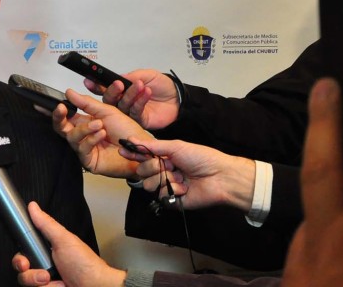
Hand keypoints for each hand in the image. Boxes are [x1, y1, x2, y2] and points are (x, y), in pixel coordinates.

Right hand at [11, 201, 125, 286]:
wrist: (94, 286)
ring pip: (25, 279)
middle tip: (27, 266)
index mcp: (47, 250)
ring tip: (48, 278)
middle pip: (20, 266)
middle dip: (22, 266)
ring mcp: (45, 281)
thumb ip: (46, 224)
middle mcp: (44, 266)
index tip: (22, 257)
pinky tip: (54, 285)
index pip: (25, 251)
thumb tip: (33, 207)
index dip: (20, 254)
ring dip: (33, 278)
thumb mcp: (63, 239)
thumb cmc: (84, 263)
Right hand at [53, 89, 151, 177]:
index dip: (60, 112)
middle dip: (60, 118)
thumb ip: (87, 103)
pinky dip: (91, 139)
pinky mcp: (90, 161)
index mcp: (86, 122)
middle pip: (62, 129)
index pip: (67, 117)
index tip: (60, 104)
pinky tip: (101, 134)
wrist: (140, 147)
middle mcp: (84, 136)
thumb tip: (69, 93)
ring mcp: (85, 149)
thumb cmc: (127, 131)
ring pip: (72, 137)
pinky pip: (82, 149)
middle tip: (62, 109)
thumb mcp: (107, 111)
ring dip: (84, 128)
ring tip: (99, 124)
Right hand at [91, 69, 179, 129]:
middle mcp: (123, 102)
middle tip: (118, 84)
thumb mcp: (146, 75)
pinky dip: (140, 101)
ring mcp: (130, 113)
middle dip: (112, 92)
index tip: (89, 81)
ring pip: (122, 106)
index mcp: (122, 90)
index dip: (96, 86)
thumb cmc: (162, 85)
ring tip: (139, 85)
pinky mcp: (139, 121)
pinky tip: (147, 92)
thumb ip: (131, 76)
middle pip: (110, 100)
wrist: (178, 98)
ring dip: (130, 95)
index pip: (105, 89)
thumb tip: (117, 77)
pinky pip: (135, 112)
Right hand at [124, 138, 256, 211]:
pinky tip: (184, 187)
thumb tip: (133, 140)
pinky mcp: (172, 201)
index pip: (143, 156)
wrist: (219, 177)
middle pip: (142, 171)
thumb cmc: (201, 158)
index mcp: (165, 157)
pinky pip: (161, 196)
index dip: (133, 154)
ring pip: (149, 185)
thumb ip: (153, 146)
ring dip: (163, 179)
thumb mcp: (176, 146)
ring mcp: (168, 186)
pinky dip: (173, 190)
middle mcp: (164, 172)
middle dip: (153, 167)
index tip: (122, 151)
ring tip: (179, 176)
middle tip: (168, 165)